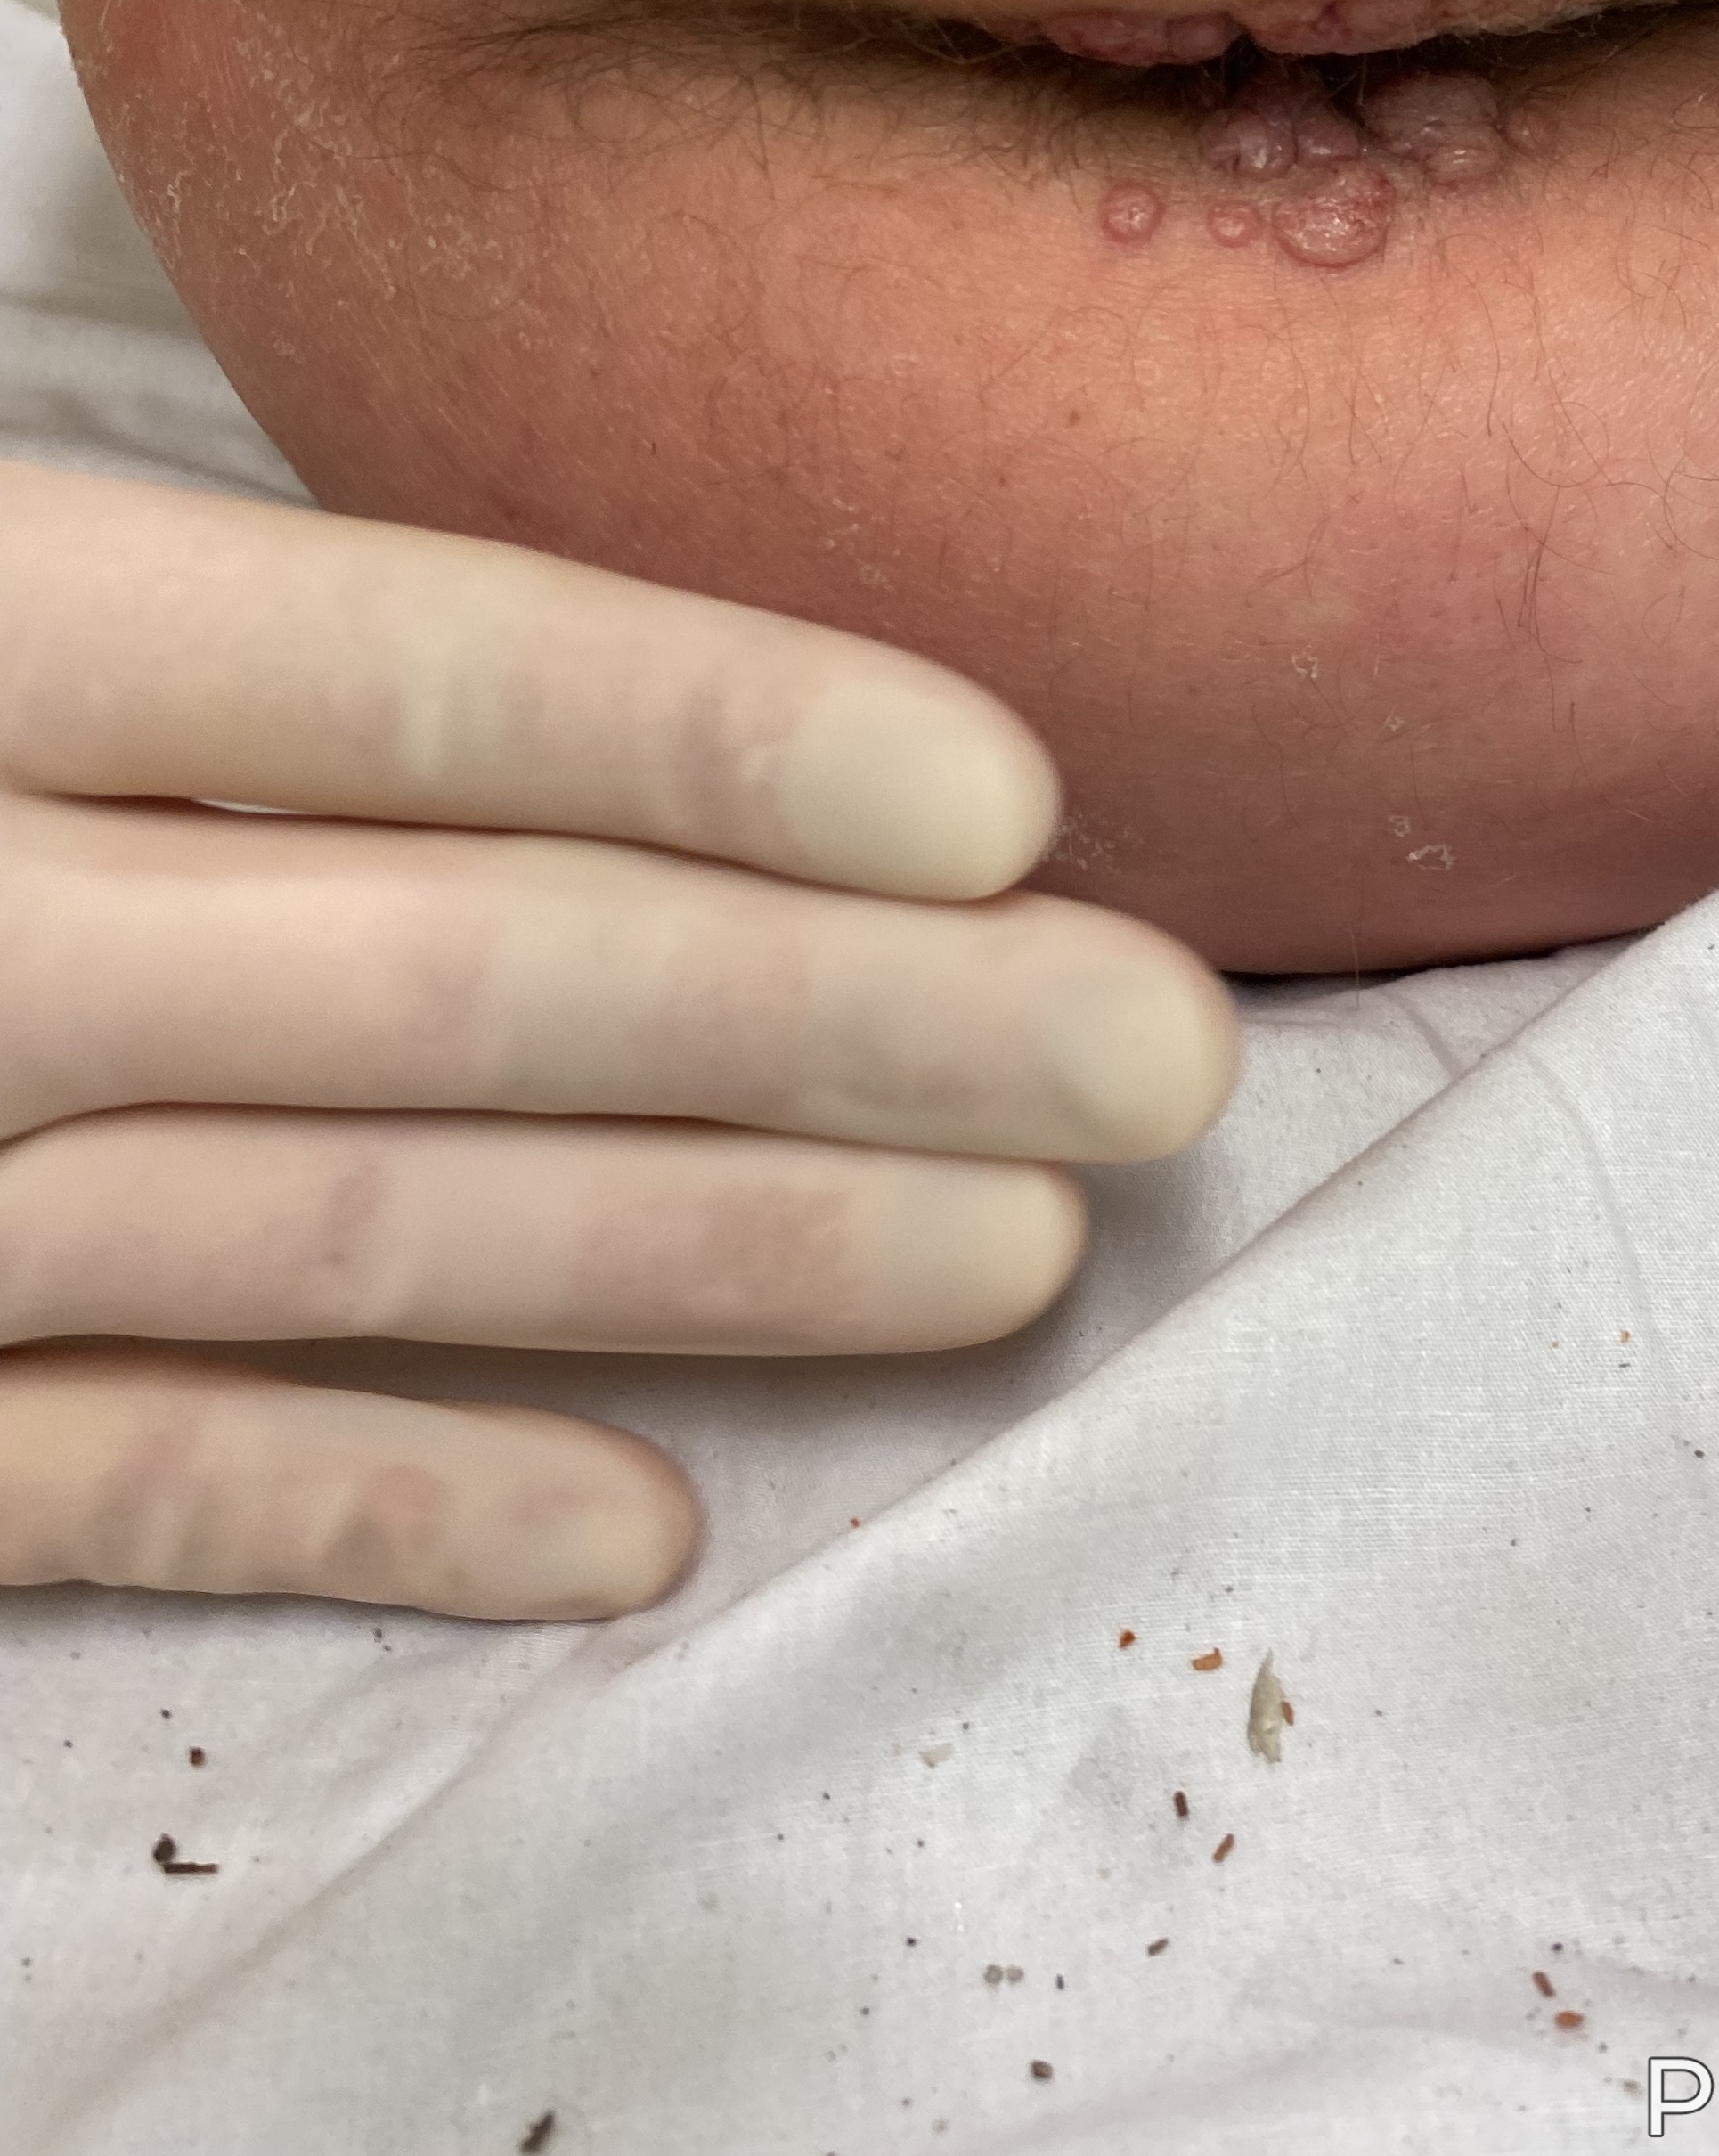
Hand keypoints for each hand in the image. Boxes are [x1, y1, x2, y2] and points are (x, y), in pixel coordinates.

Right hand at [0, 460, 1235, 1616]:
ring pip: (350, 1237)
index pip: (394, 670)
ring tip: (1028, 1250)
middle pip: (453, 973)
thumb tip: (661, 688)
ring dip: (717, 1251)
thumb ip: (228, 624)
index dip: (710, 730)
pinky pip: (127, 1493)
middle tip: (1156, 1048)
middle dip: (838, 1016)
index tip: (1008, 800)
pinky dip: (386, 1506)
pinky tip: (651, 1531)